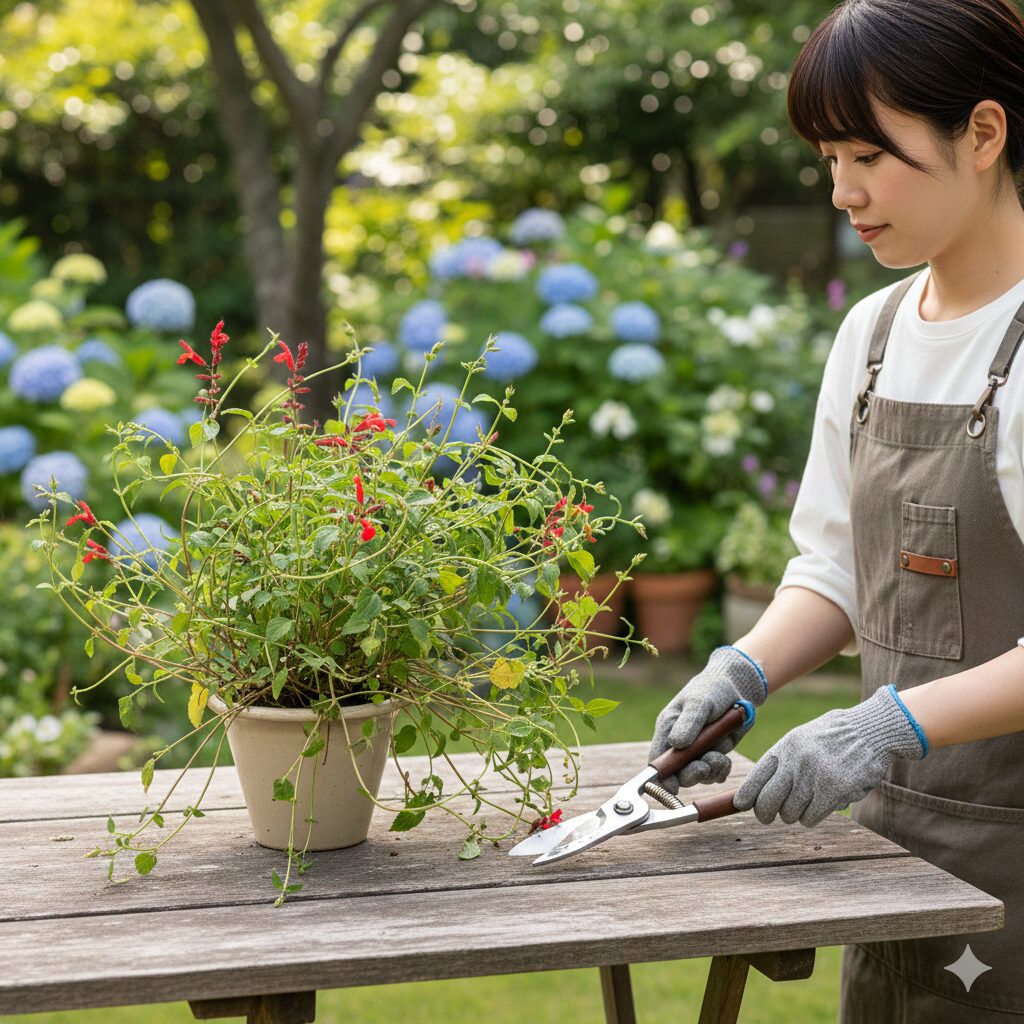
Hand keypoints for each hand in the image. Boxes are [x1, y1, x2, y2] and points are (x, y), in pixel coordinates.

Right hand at [648, 645, 767, 793]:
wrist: (737, 688)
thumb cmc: (711, 689)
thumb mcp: (699, 702)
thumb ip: (689, 722)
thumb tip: (676, 743)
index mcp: (668, 730)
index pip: (658, 759)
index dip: (661, 776)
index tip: (672, 786)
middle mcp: (681, 745)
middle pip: (678, 772)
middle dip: (691, 774)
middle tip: (704, 766)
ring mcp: (699, 751)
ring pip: (699, 775)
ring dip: (710, 770)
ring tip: (720, 755)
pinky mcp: (716, 754)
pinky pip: (716, 773)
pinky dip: (721, 770)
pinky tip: (725, 758)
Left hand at [733, 684, 928, 826]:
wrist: (870, 730)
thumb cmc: (833, 738)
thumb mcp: (801, 740)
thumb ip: (782, 762)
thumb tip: (757, 793)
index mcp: (785, 747)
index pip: (756, 777)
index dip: (746, 795)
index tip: (742, 805)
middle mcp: (795, 762)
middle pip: (767, 801)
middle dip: (765, 814)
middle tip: (768, 817)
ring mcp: (814, 777)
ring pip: (789, 813)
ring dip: (794, 814)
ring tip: (804, 803)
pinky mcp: (833, 791)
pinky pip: (810, 818)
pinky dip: (812, 817)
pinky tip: (820, 807)